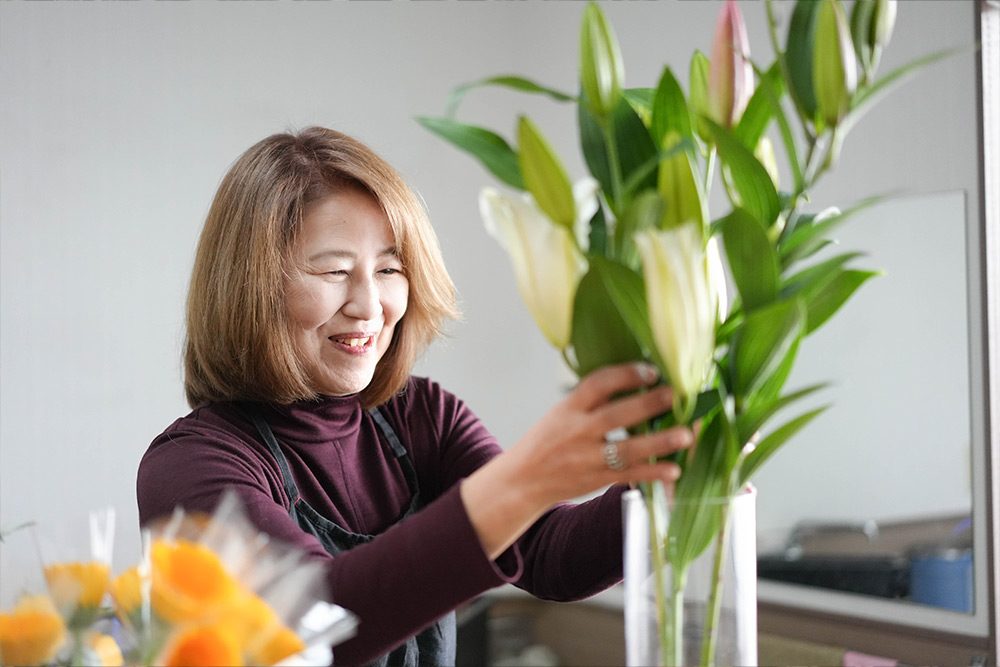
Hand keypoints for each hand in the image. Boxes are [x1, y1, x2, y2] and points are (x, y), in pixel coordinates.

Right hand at [461, 362, 693, 558]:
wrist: (523, 480)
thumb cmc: (547, 442)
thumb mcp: (561, 413)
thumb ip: (591, 401)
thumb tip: (636, 381)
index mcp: (569, 408)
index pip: (598, 383)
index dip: (626, 374)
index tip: (650, 370)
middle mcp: (578, 431)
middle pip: (617, 415)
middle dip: (648, 404)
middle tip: (675, 395)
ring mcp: (587, 457)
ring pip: (627, 449)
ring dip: (659, 442)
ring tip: (686, 435)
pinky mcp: (596, 479)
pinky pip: (629, 475)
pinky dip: (653, 474)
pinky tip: (673, 470)